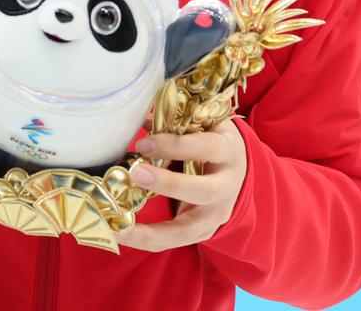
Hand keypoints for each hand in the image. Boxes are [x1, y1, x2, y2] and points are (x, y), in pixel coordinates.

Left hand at [120, 119, 246, 250]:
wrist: (238, 169)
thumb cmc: (210, 139)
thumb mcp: (202, 125)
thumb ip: (174, 123)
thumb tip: (139, 119)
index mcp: (227, 151)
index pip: (206, 148)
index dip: (176, 145)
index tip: (144, 143)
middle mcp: (228, 186)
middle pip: (204, 191)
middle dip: (169, 184)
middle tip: (136, 172)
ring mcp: (217, 213)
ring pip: (189, 228)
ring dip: (153, 229)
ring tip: (122, 224)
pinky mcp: (205, 231)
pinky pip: (175, 241)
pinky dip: (148, 240)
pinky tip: (122, 234)